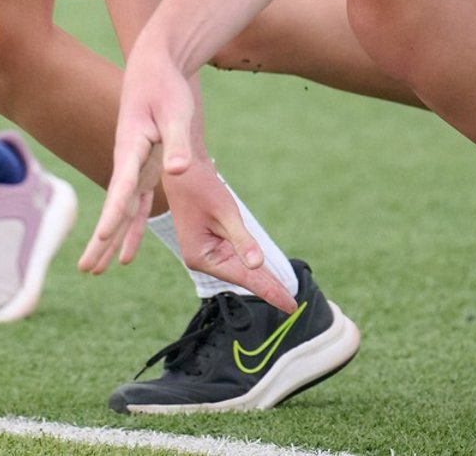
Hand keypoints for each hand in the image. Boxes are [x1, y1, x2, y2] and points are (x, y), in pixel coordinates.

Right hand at [80, 39, 195, 273]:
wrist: (154, 69)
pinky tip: (125, 256)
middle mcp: (126, 163)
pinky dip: (131, 231)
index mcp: (131, 148)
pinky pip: (135, 207)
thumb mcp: (176, 110)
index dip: (112, 212)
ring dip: (108, 242)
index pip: (121, 186)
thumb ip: (178, 141)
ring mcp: (133, 169)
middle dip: (100, 240)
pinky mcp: (143, 170)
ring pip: (119, 213)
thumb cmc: (166, 88)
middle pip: (112, 208)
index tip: (103, 236)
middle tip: (86, 269)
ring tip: (94, 270)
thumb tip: (179, 170)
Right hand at [161, 162, 296, 311]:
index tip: (290, 306)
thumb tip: (258, 265)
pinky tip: (265, 275)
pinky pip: (235, 259)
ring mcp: (205, 251)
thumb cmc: (200, 188)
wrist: (184, 170)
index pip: (242, 277)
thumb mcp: (225, 213)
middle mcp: (202, 259)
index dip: (268, 291)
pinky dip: (251, 266)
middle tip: (292, 305)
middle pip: (241, 277)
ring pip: (239, 269)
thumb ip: (242, 240)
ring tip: (283, 295)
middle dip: (267, 289)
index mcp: (201, 256)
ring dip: (260, 280)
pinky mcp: (210, 243)